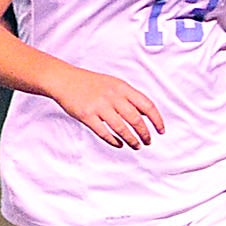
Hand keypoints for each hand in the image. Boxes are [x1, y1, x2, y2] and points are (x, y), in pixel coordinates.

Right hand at [48, 65, 165, 147]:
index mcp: (122, 88)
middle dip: (145, 133)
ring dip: (132, 140)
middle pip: (136, 119)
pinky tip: (119, 144)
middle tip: (148, 141)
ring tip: (136, 146)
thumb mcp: (114, 84)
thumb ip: (129, 97)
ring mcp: (99, 106)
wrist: (64, 80)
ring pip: (121, 128)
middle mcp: (113, 96)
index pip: (147, 105)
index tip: (161, 130)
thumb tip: (146, 114)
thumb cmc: (91, 83)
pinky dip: (113, 141)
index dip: (157, 120)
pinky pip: (103, 132)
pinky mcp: (86, 115)